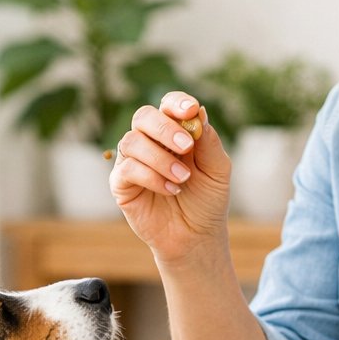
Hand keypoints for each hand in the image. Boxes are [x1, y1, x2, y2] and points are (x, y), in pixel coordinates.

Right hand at [109, 91, 230, 264]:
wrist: (196, 236)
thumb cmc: (206, 201)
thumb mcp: (217, 171)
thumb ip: (209, 143)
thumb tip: (199, 112)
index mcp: (173, 132)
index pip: (168, 105)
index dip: (176, 103)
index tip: (190, 110)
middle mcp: (149, 142)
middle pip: (144, 116)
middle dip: (164, 127)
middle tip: (186, 146)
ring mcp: (133, 161)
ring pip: (132, 141)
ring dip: (160, 158)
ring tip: (183, 178)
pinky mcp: (121, 184)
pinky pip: (127, 169)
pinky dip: (151, 177)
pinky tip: (171, 189)